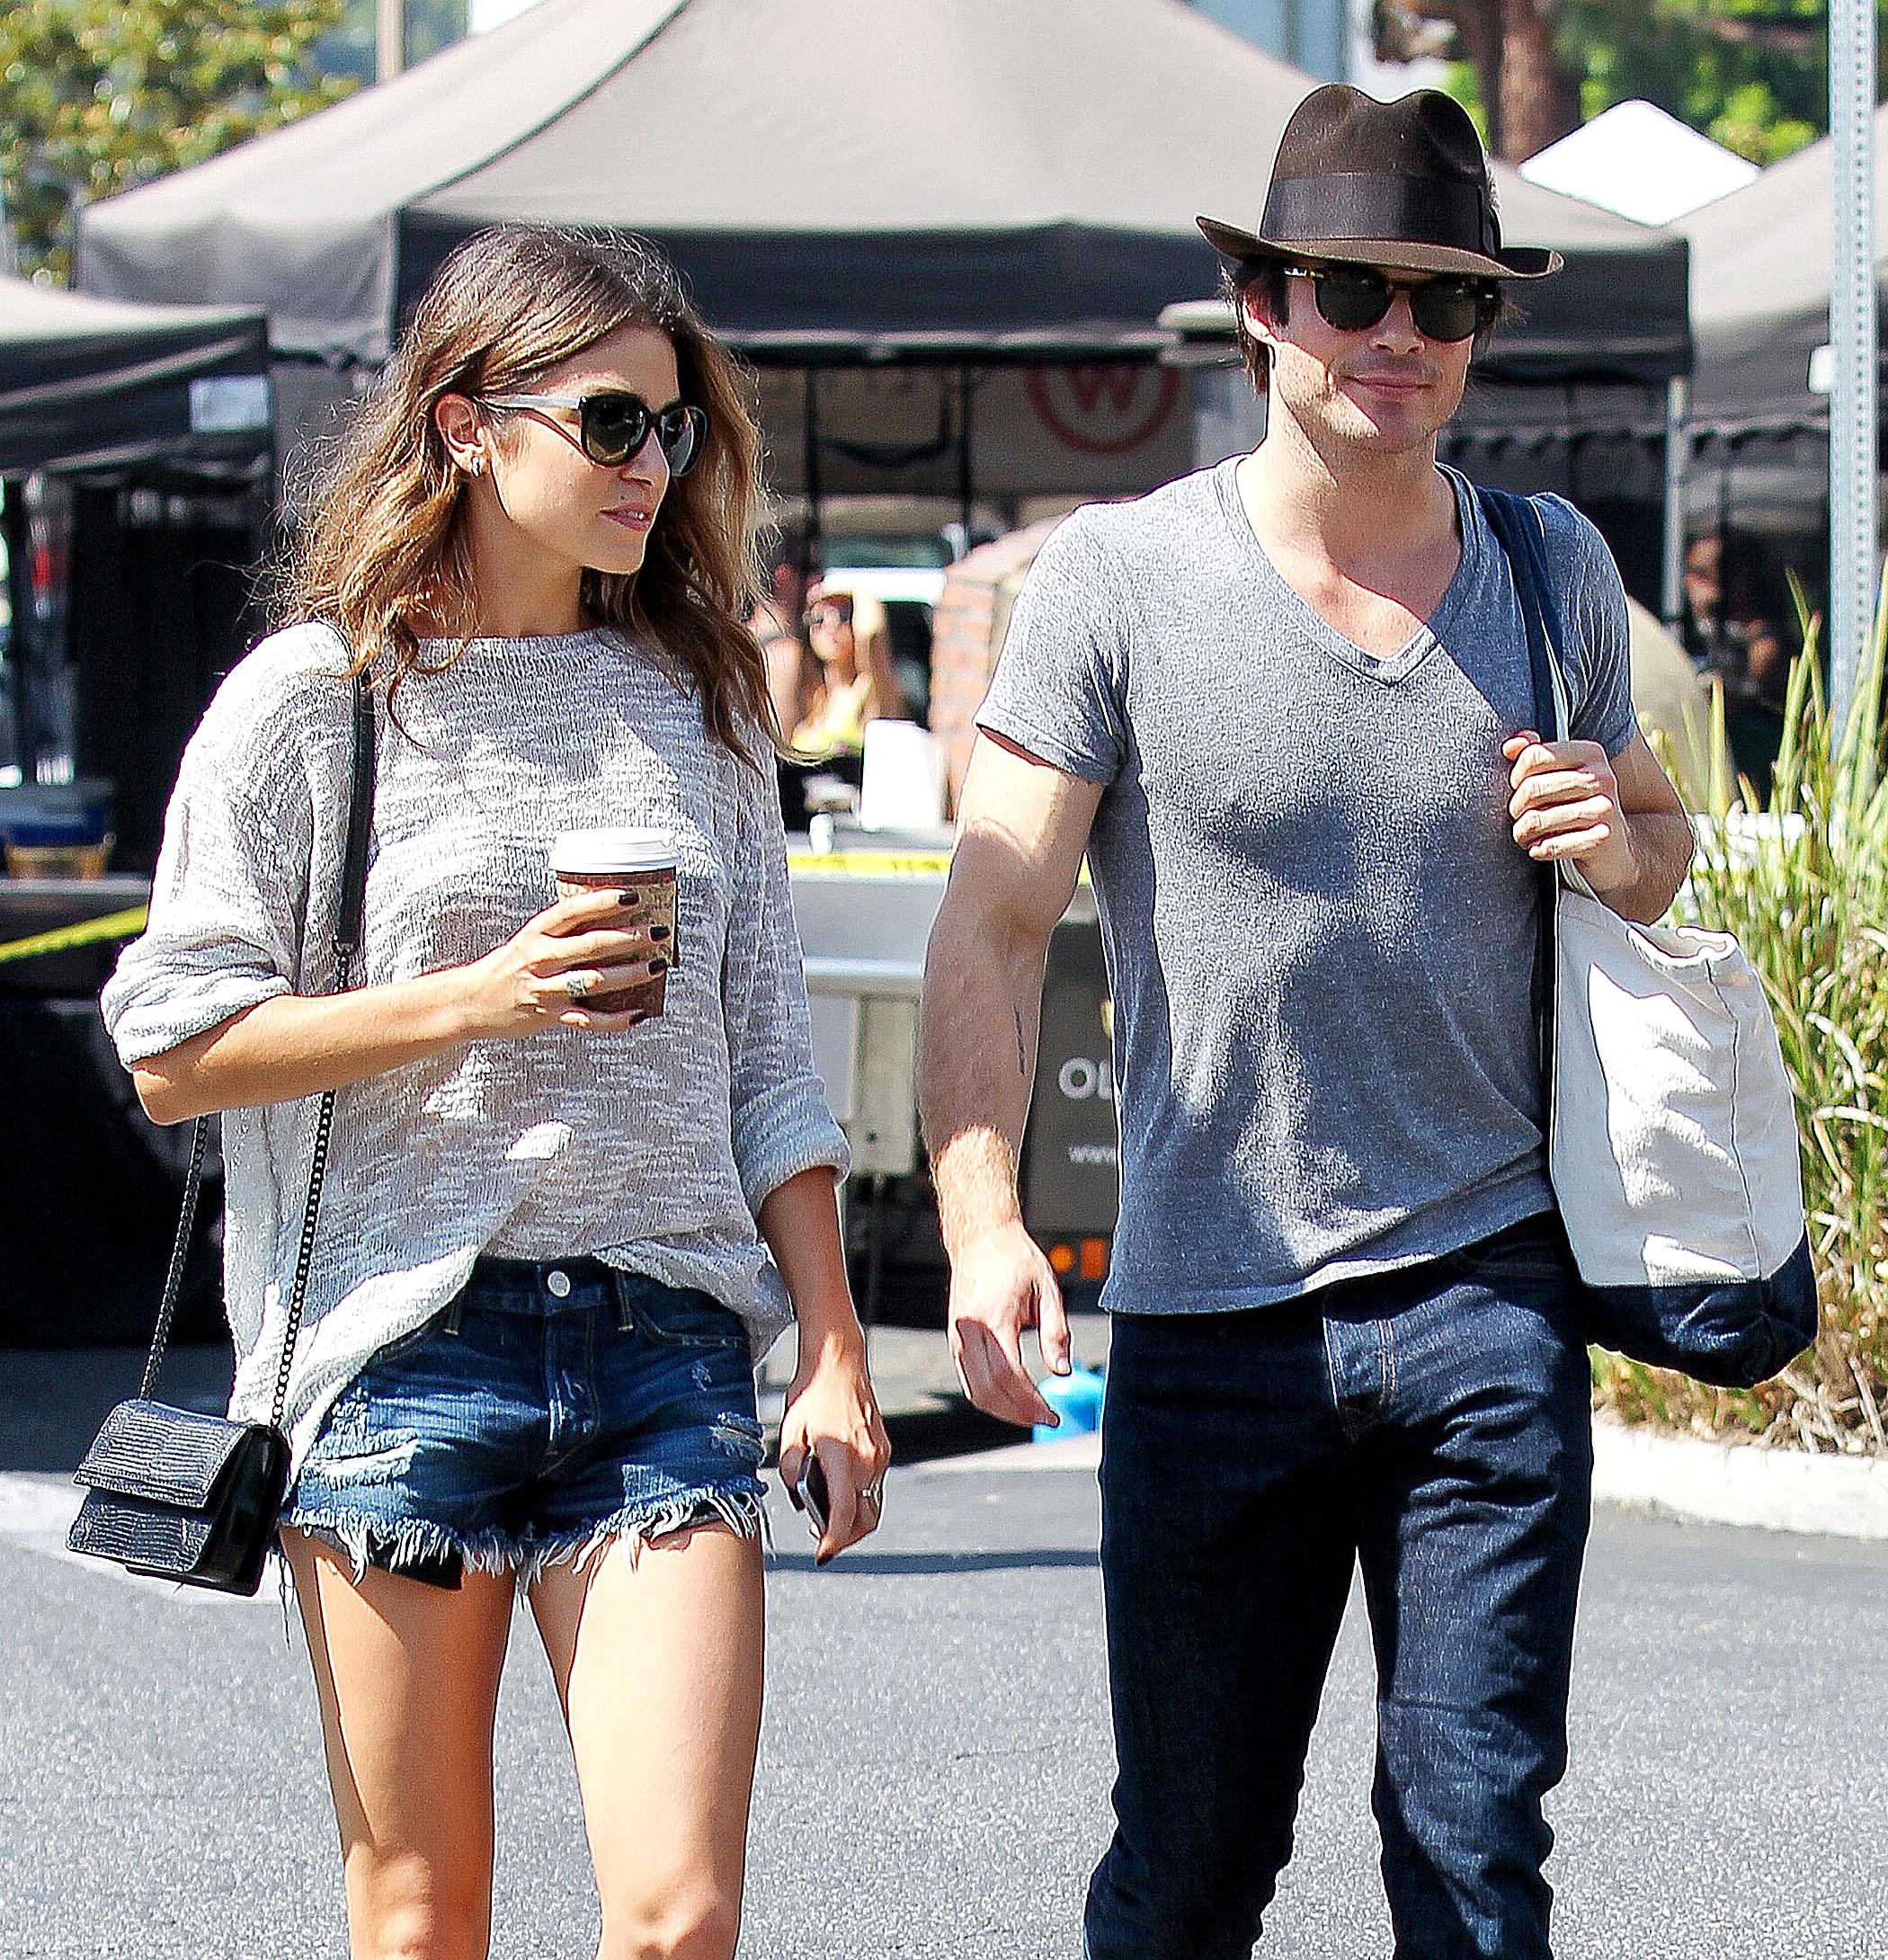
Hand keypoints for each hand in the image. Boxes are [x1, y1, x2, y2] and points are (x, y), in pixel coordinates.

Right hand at [456, 887, 667, 1039]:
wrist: (471, 1001)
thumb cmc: (510, 965)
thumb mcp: (530, 938)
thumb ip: (564, 929)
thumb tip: (612, 912)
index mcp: (536, 932)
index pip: (571, 911)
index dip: (602, 902)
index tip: (633, 896)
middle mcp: (540, 958)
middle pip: (590, 945)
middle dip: (628, 938)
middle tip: (657, 931)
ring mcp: (545, 989)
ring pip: (594, 981)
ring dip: (629, 974)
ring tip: (656, 966)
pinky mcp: (549, 1016)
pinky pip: (588, 1020)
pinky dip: (615, 1020)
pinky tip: (639, 1014)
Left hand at [777, 1333, 891, 1565]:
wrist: (839, 1362)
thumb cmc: (812, 1394)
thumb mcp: (790, 1431)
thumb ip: (792, 1467)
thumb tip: (798, 1493)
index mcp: (842, 1458)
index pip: (844, 1514)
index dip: (833, 1541)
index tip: (822, 1554)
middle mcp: (867, 1460)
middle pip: (865, 1519)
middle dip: (846, 1536)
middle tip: (820, 1536)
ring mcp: (879, 1454)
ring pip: (872, 1503)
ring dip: (853, 1516)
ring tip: (826, 1510)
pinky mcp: (883, 1448)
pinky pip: (874, 1484)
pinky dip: (859, 1495)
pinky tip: (838, 1486)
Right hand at [946, 1218, 1070, 1427]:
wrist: (981, 1239)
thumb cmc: (1015, 1259)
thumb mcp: (1047, 1290)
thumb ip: (1056, 1333)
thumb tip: (1062, 1371)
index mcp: (993, 1318)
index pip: (1010, 1376)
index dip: (1031, 1402)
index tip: (1052, 1414)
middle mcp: (969, 1330)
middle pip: (990, 1391)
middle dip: (1019, 1413)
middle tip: (1046, 1419)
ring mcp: (957, 1336)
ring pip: (975, 1391)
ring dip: (1003, 1410)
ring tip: (1031, 1414)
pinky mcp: (954, 1339)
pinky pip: (968, 1380)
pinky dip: (989, 1397)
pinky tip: (1011, 1399)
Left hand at [1504, 729, 1637, 892]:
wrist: (1616, 848)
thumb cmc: (1577, 806)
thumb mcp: (1560, 774)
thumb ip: (1534, 753)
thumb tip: (1511, 745)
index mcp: (1590, 753)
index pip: (1534, 755)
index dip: (1516, 774)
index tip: (1518, 786)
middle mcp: (1602, 777)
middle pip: (1531, 788)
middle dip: (1515, 807)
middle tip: (1519, 815)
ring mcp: (1604, 809)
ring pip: (1536, 820)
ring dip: (1522, 832)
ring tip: (1525, 834)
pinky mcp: (1602, 839)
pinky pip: (1551, 846)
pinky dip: (1538, 849)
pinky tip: (1540, 848)